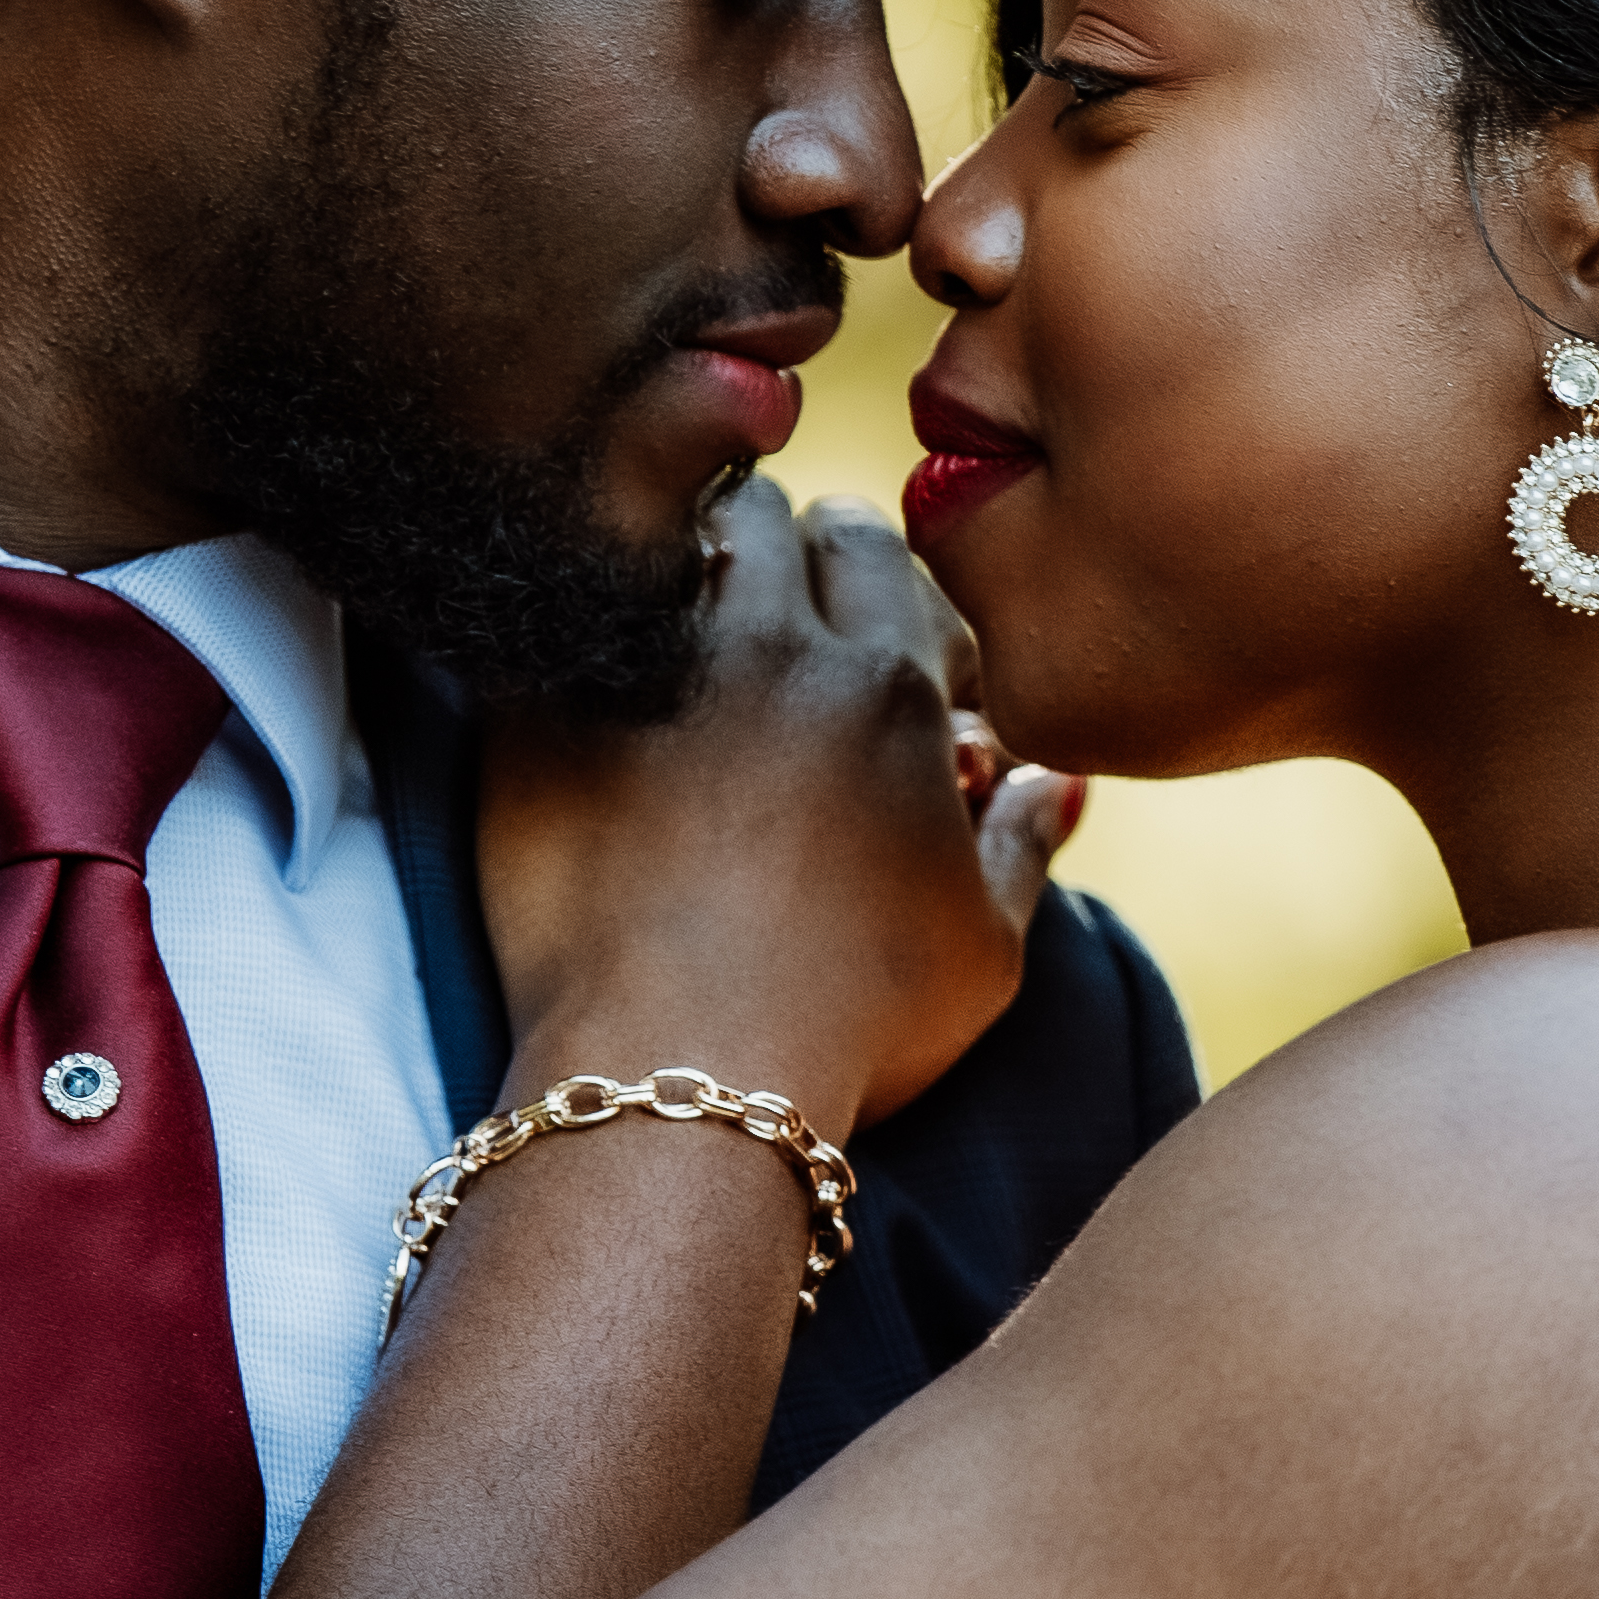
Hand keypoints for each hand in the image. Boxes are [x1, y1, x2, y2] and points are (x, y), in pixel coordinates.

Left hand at [478, 473, 1073, 1125]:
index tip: (841, 624)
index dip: (856, 571)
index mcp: (886, 688)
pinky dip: (573, 638)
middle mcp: (770, 652)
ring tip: (667, 636)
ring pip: (658, 540)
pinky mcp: (542, 718)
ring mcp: (647, 674)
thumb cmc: (848, 1030)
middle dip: (765, 548)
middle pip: (766, 519)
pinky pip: (555, 621)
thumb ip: (1021, 849)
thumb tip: (1056, 782)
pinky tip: (580, 690)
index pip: (872, 544)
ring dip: (667, 567)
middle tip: (753, 614)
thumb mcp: (979, 955)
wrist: (678, 1079)